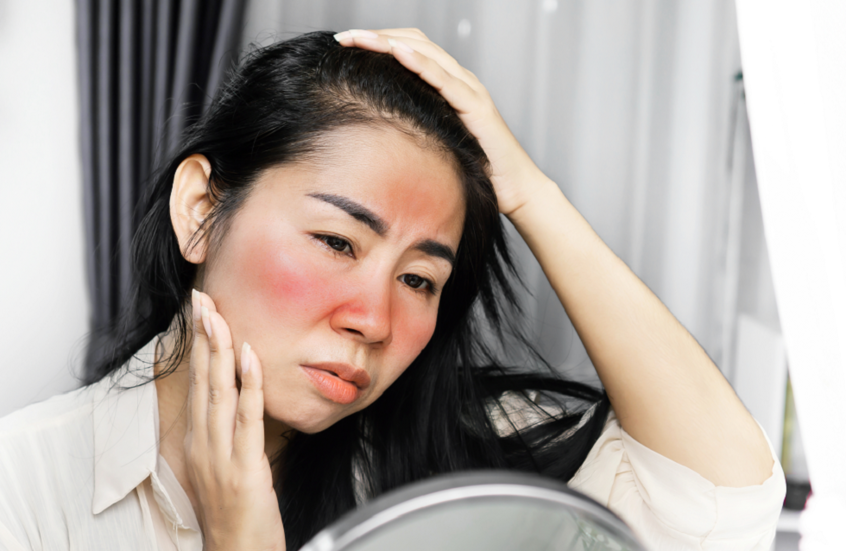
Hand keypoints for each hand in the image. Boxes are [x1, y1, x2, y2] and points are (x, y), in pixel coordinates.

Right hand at [186, 289, 285, 550]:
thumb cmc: (233, 513)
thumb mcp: (222, 466)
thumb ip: (225, 432)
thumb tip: (235, 400)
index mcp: (197, 441)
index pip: (197, 382)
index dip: (198, 345)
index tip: (200, 312)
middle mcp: (203, 444)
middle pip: (202, 379)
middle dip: (203, 335)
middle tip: (203, 298)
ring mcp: (221, 455)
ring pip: (219, 391)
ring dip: (219, 349)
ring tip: (219, 315)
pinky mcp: (244, 467)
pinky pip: (247, 418)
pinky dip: (249, 384)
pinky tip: (250, 356)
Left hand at [334, 28, 552, 216]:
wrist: (516, 191)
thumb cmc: (478, 172)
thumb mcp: (436, 145)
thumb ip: (415, 130)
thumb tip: (376, 132)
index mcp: (449, 87)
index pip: (410, 51)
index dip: (379, 44)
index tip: (346, 47)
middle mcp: (460, 81)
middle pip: (414, 43)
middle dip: (377, 37)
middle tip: (344, 38)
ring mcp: (470, 91)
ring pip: (427, 53)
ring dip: (390, 42)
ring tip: (360, 38)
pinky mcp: (476, 107)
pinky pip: (445, 79)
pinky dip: (420, 63)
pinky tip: (398, 53)